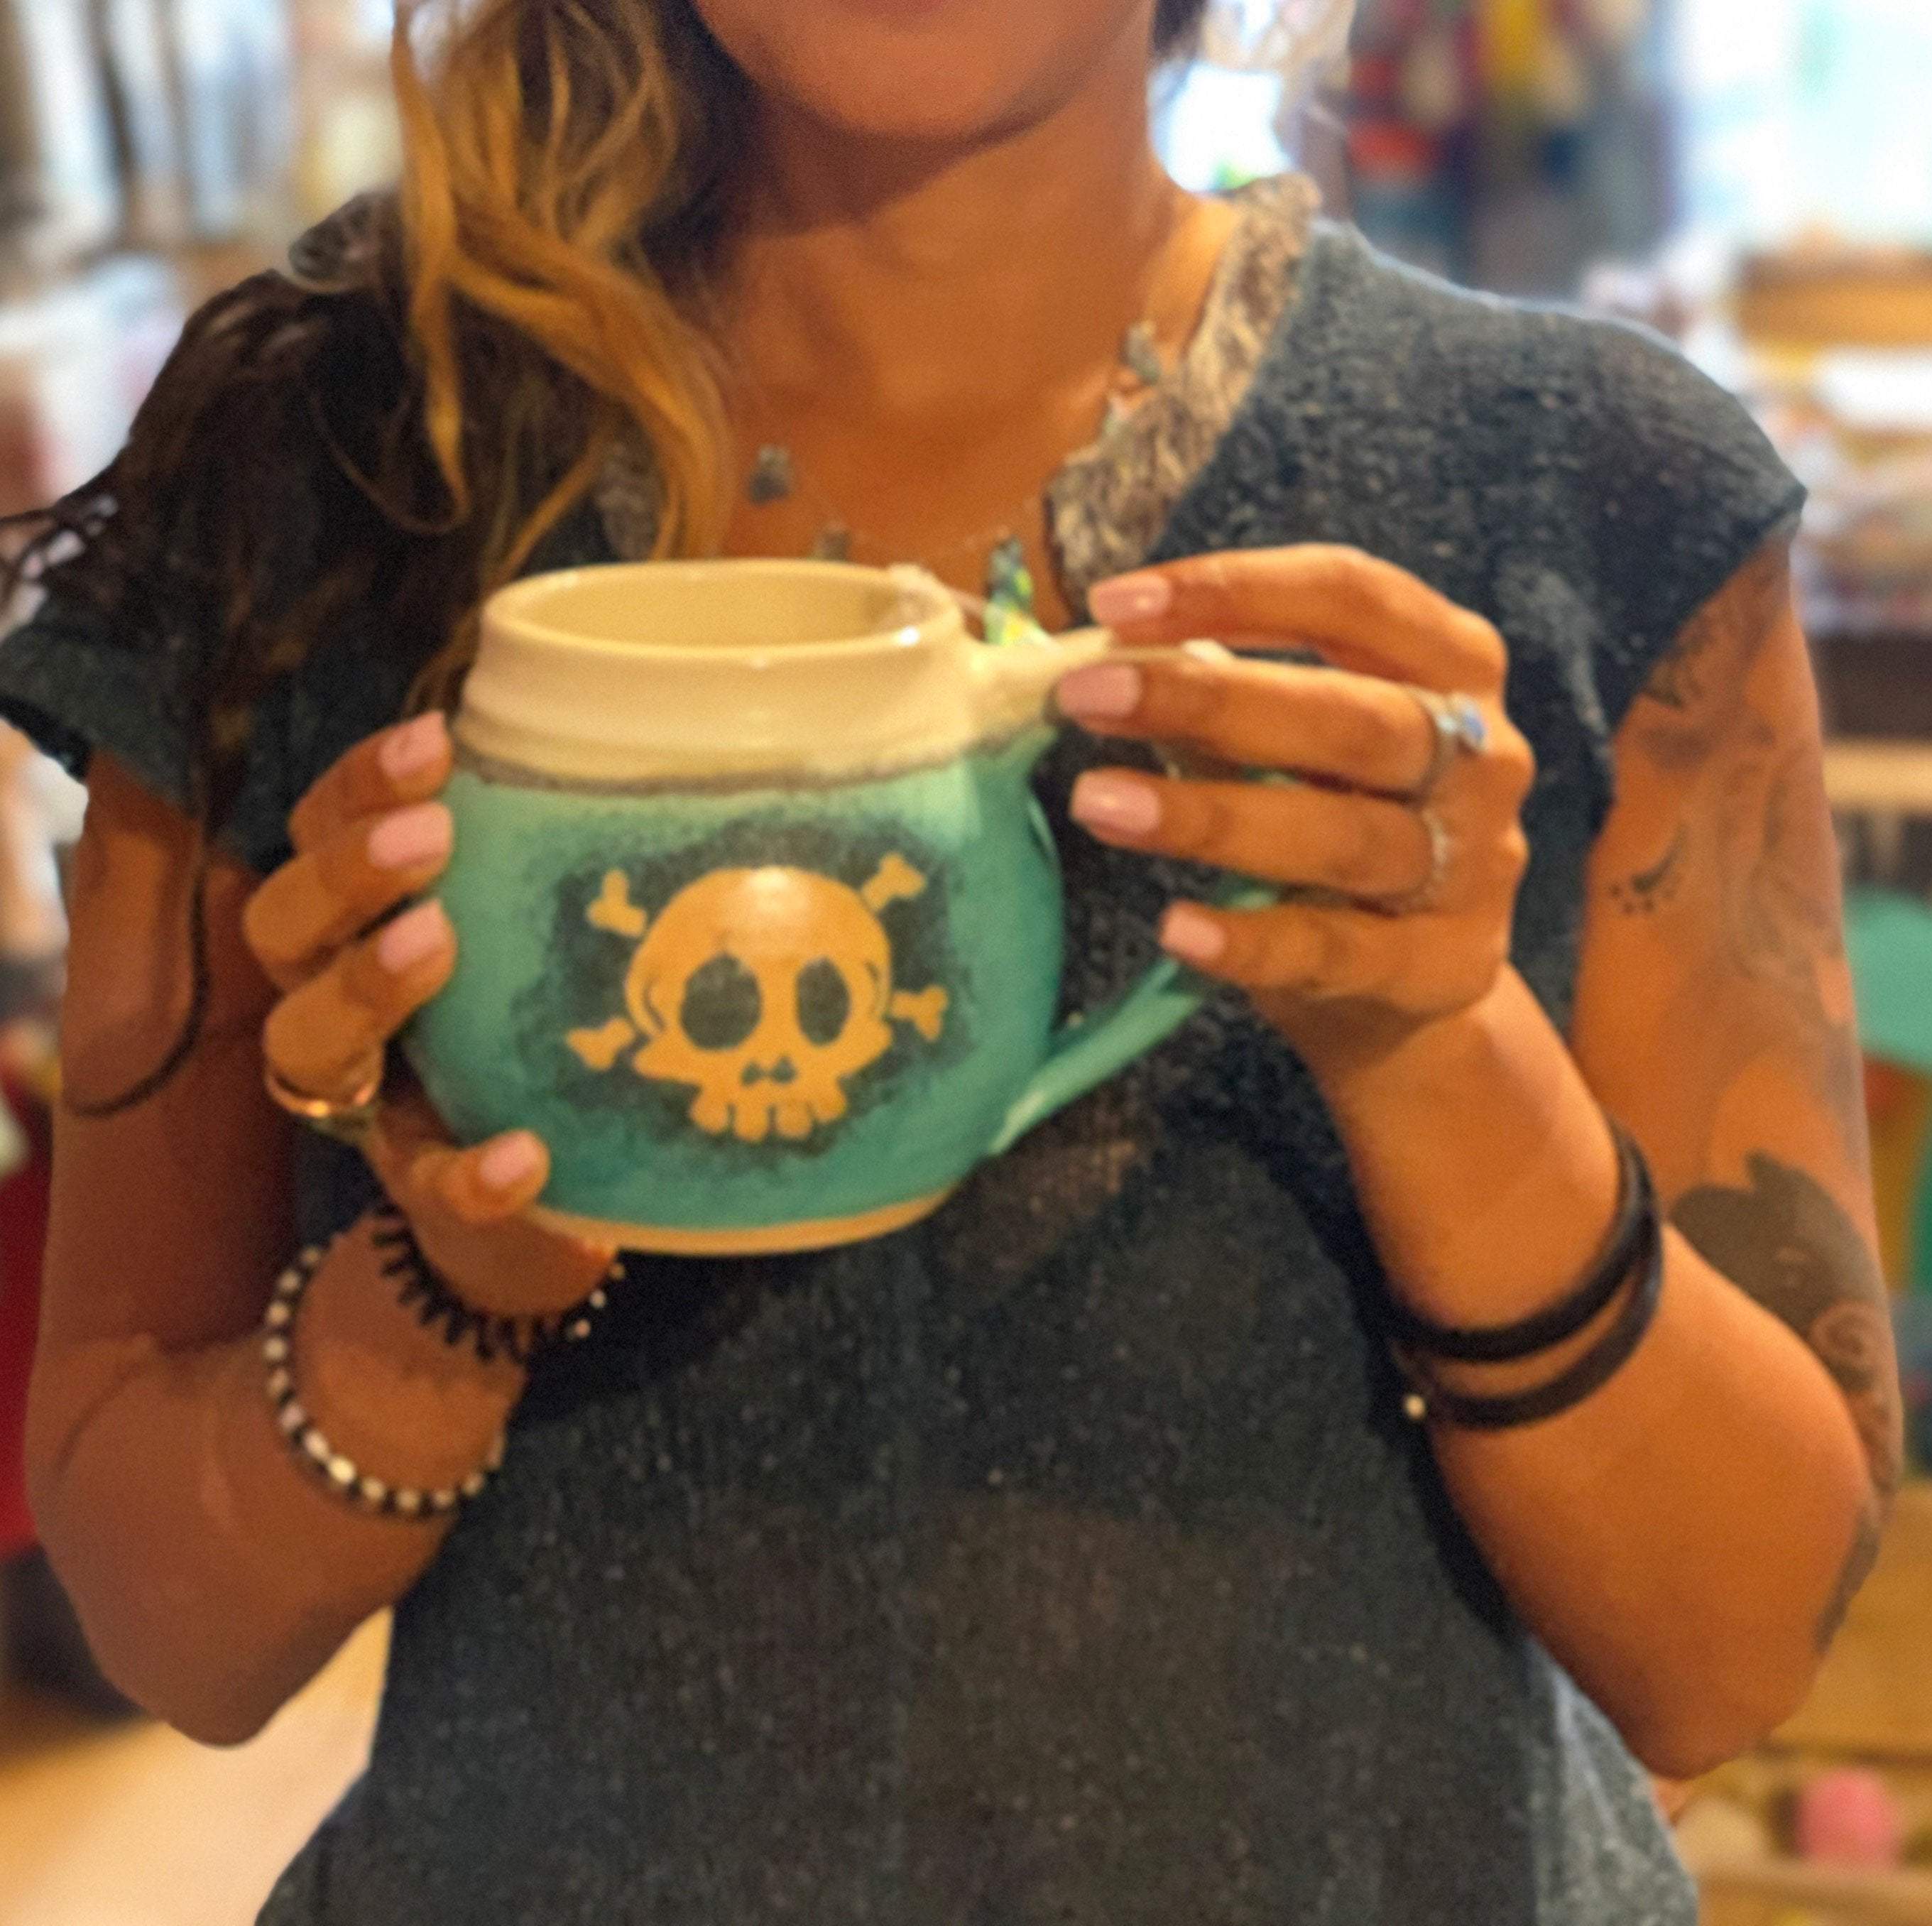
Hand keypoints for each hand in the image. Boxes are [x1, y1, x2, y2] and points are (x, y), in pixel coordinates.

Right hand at [242, 715, 615, 1318]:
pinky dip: (468, 1174)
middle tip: (433, 838)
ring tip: (437, 942)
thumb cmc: (535, 1022)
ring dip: (366, 987)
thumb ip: (557, 857)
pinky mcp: (422, 1190)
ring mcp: (369, 1101)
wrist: (550, 1193)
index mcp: (358, 922)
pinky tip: (523, 1156)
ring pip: (308, 1043)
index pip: (321, 831)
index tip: (438, 740)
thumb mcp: (539, 931)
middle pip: (282, 925)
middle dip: (347, 874)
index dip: (360, 786)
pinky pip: (425, 1185)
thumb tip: (666, 748)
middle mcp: (333, 1000)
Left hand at [1061, 547, 1535, 1072]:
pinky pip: (1337, 950)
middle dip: (1212, 700)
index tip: (1115, 602)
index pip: (1352, 597)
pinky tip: (1176, 927)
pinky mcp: (1446, 966)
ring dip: (1211, 817)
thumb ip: (1222, 700)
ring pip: (1342, 837)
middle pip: (1352, 718)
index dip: (1236, 589)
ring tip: (1097, 801)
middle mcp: (1484, 758)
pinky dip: (1252, 940)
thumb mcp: (1298, 746)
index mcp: (1452, 665)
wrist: (1412, 986)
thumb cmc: (1335, 824)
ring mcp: (1474, 867)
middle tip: (1085, 697)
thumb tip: (1092, 665)